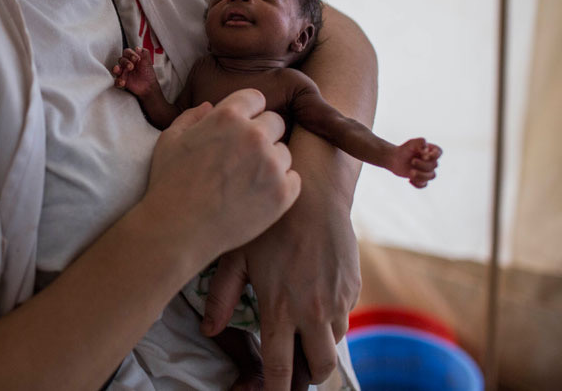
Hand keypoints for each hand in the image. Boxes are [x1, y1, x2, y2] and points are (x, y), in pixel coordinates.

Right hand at [111, 47, 157, 95]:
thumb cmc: (148, 74)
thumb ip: (144, 53)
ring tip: (119, 71)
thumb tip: (138, 48)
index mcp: (132, 59)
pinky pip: (116, 81)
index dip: (130, 54)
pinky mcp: (122, 81)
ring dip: (116, 69)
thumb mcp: (148, 62)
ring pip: (116, 69)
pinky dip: (118, 81)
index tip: (135, 59)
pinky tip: (122, 82)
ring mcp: (123, 73)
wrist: (148, 86)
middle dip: (125, 62)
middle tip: (131, 67)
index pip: (127, 52)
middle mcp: (126, 64)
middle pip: (121, 60)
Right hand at [143, 89, 300, 258]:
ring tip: (246, 181)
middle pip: (275, 122)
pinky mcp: (283, 193)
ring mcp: (272, 164)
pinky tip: (257, 195)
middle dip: (262, 134)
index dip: (248, 111)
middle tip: (243, 157)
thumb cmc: (169, 184)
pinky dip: (280, 186)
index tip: (241, 127)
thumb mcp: (169, 141)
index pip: (255, 98)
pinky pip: (293, 179)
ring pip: (284, 152)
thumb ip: (190, 117)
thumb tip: (209, 107)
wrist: (178, 229)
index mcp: (227, 116)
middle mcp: (254, 135)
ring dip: (271, 161)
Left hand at [201, 188, 359, 390]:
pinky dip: (330, 321)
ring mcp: (337, 299)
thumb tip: (208, 329)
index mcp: (281, 307)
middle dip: (305, 377)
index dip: (275, 390)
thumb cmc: (270, 221)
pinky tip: (313, 304)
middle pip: (318, 367)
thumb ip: (222, 295)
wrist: (315, 191)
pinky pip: (344, 317)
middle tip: (291, 372)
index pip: (280, 367)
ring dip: (319, 348)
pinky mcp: (353, 286)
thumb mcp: (236, 254)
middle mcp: (314, 310)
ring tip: (300, 338)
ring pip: (334, 344)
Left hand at [389, 138, 441, 187]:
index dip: (434, 156)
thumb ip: (420, 142)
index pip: (439, 153)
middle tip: (412, 161)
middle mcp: (432, 161)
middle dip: (423, 164)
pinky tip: (409, 180)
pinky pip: (424, 185)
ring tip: (411, 173)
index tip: (424, 156)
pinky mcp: (421, 179)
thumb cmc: (405, 149)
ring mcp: (427, 171)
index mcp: (431, 151)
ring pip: (432, 176)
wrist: (394, 158)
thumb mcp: (411, 143)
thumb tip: (426, 150)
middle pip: (434, 165)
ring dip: (422, 175)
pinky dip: (417, 184)